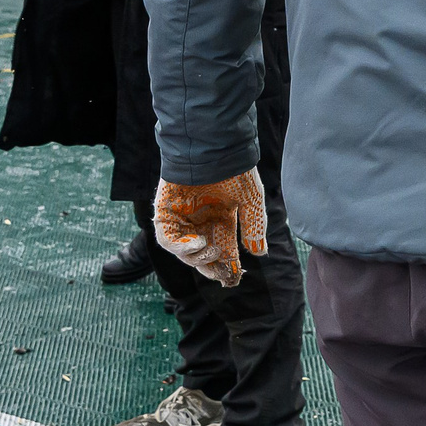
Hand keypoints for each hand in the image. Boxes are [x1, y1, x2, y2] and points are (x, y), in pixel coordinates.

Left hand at [153, 170, 268, 286]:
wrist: (211, 148)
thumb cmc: (234, 170)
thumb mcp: (251, 200)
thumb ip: (254, 226)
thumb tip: (260, 253)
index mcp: (221, 218)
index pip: (224, 249)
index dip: (229, 264)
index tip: (235, 276)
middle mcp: (201, 221)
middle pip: (203, 255)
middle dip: (212, 267)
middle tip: (222, 273)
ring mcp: (182, 219)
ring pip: (185, 252)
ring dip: (198, 258)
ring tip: (212, 250)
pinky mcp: (165, 214)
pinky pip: (168, 239)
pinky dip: (181, 247)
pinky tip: (198, 242)